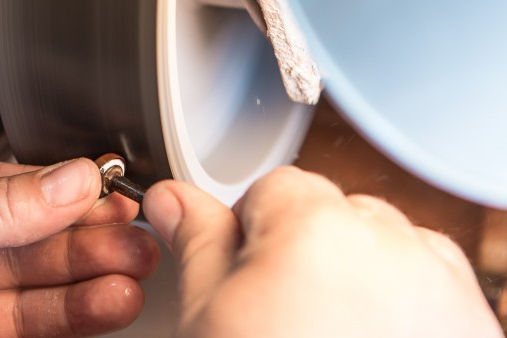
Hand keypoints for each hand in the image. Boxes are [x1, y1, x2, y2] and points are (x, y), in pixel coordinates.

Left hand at [0, 158, 158, 336]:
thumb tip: (70, 178)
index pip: (7, 190)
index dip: (65, 195)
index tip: (118, 198)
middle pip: (25, 242)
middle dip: (85, 242)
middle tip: (139, 244)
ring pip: (26, 292)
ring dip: (83, 285)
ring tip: (130, 281)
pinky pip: (11, 332)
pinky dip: (58, 323)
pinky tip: (95, 310)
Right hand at [144, 166, 500, 336]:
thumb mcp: (209, 323)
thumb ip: (195, 246)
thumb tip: (174, 200)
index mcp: (318, 230)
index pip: (273, 187)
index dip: (246, 235)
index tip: (241, 277)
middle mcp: (396, 247)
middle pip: (335, 214)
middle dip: (304, 253)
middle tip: (279, 319)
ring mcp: (444, 289)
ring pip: (386, 251)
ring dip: (356, 280)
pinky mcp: (473, 324)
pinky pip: (429, 290)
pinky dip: (401, 312)